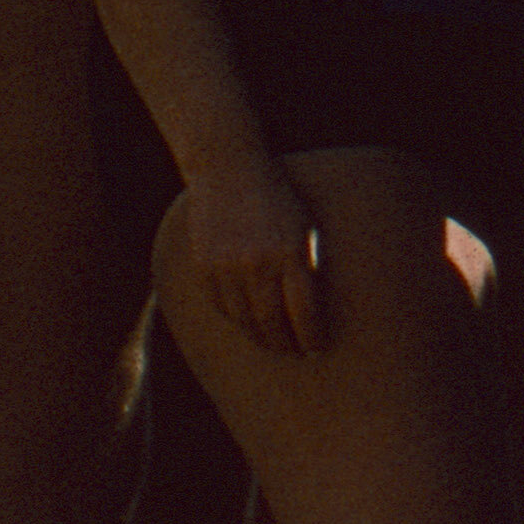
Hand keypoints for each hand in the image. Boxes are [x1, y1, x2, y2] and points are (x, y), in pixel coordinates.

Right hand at [177, 146, 331, 363]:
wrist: (229, 170)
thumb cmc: (279, 199)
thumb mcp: (304, 226)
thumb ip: (307, 266)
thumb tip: (314, 312)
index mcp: (291, 252)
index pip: (304, 312)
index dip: (312, 337)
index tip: (318, 349)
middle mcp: (258, 264)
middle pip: (272, 323)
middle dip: (287, 345)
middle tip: (296, 353)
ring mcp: (227, 268)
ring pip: (245, 321)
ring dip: (261, 338)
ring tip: (274, 344)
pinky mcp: (204, 268)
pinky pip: (222, 307)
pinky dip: (237, 319)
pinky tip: (249, 322)